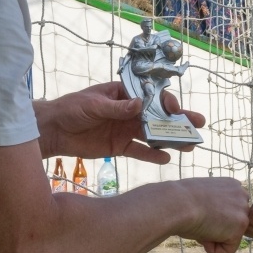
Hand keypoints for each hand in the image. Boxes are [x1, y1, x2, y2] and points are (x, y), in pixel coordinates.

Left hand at [36, 81, 205, 165]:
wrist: (54, 130)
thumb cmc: (71, 109)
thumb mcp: (93, 104)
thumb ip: (117, 107)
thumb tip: (139, 104)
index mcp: (124, 94)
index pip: (150, 97)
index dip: (165, 102)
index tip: (175, 110)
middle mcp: (129, 111)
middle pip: (157, 116)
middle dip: (178, 120)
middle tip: (198, 124)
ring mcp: (125, 130)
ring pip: (153, 135)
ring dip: (170, 139)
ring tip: (189, 145)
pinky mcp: (119, 147)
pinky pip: (139, 152)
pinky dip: (152, 155)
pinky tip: (166, 159)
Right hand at [177, 177, 250, 252]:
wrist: (177, 203)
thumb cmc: (180, 200)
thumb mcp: (202, 197)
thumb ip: (214, 205)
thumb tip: (216, 221)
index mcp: (232, 185)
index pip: (229, 210)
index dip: (211, 216)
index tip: (197, 209)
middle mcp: (242, 195)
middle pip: (232, 223)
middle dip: (214, 227)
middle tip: (198, 218)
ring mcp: (243, 212)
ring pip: (230, 236)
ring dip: (213, 236)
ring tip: (200, 224)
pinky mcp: (239, 228)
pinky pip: (228, 249)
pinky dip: (213, 248)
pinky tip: (203, 235)